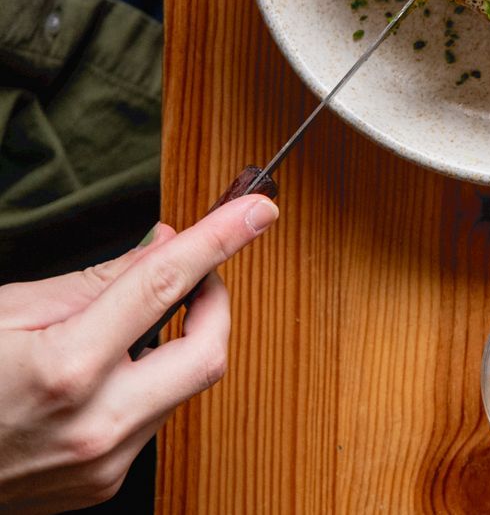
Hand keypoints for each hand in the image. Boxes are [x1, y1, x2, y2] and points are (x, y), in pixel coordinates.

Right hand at [0, 195, 277, 512]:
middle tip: (196, 275)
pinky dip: (145, 385)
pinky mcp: (101, 484)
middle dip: (216, 303)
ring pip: (185, 386)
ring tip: (125, 329)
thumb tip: (165, 244)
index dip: (218, 240)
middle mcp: (94, 424)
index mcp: (66, 369)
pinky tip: (103, 376)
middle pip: (208, 350)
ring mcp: (101, 462)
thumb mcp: (8, 312)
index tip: (257, 211)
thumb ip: (98, 280)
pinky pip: (154, 420)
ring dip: (175, 345)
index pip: (164, 286)